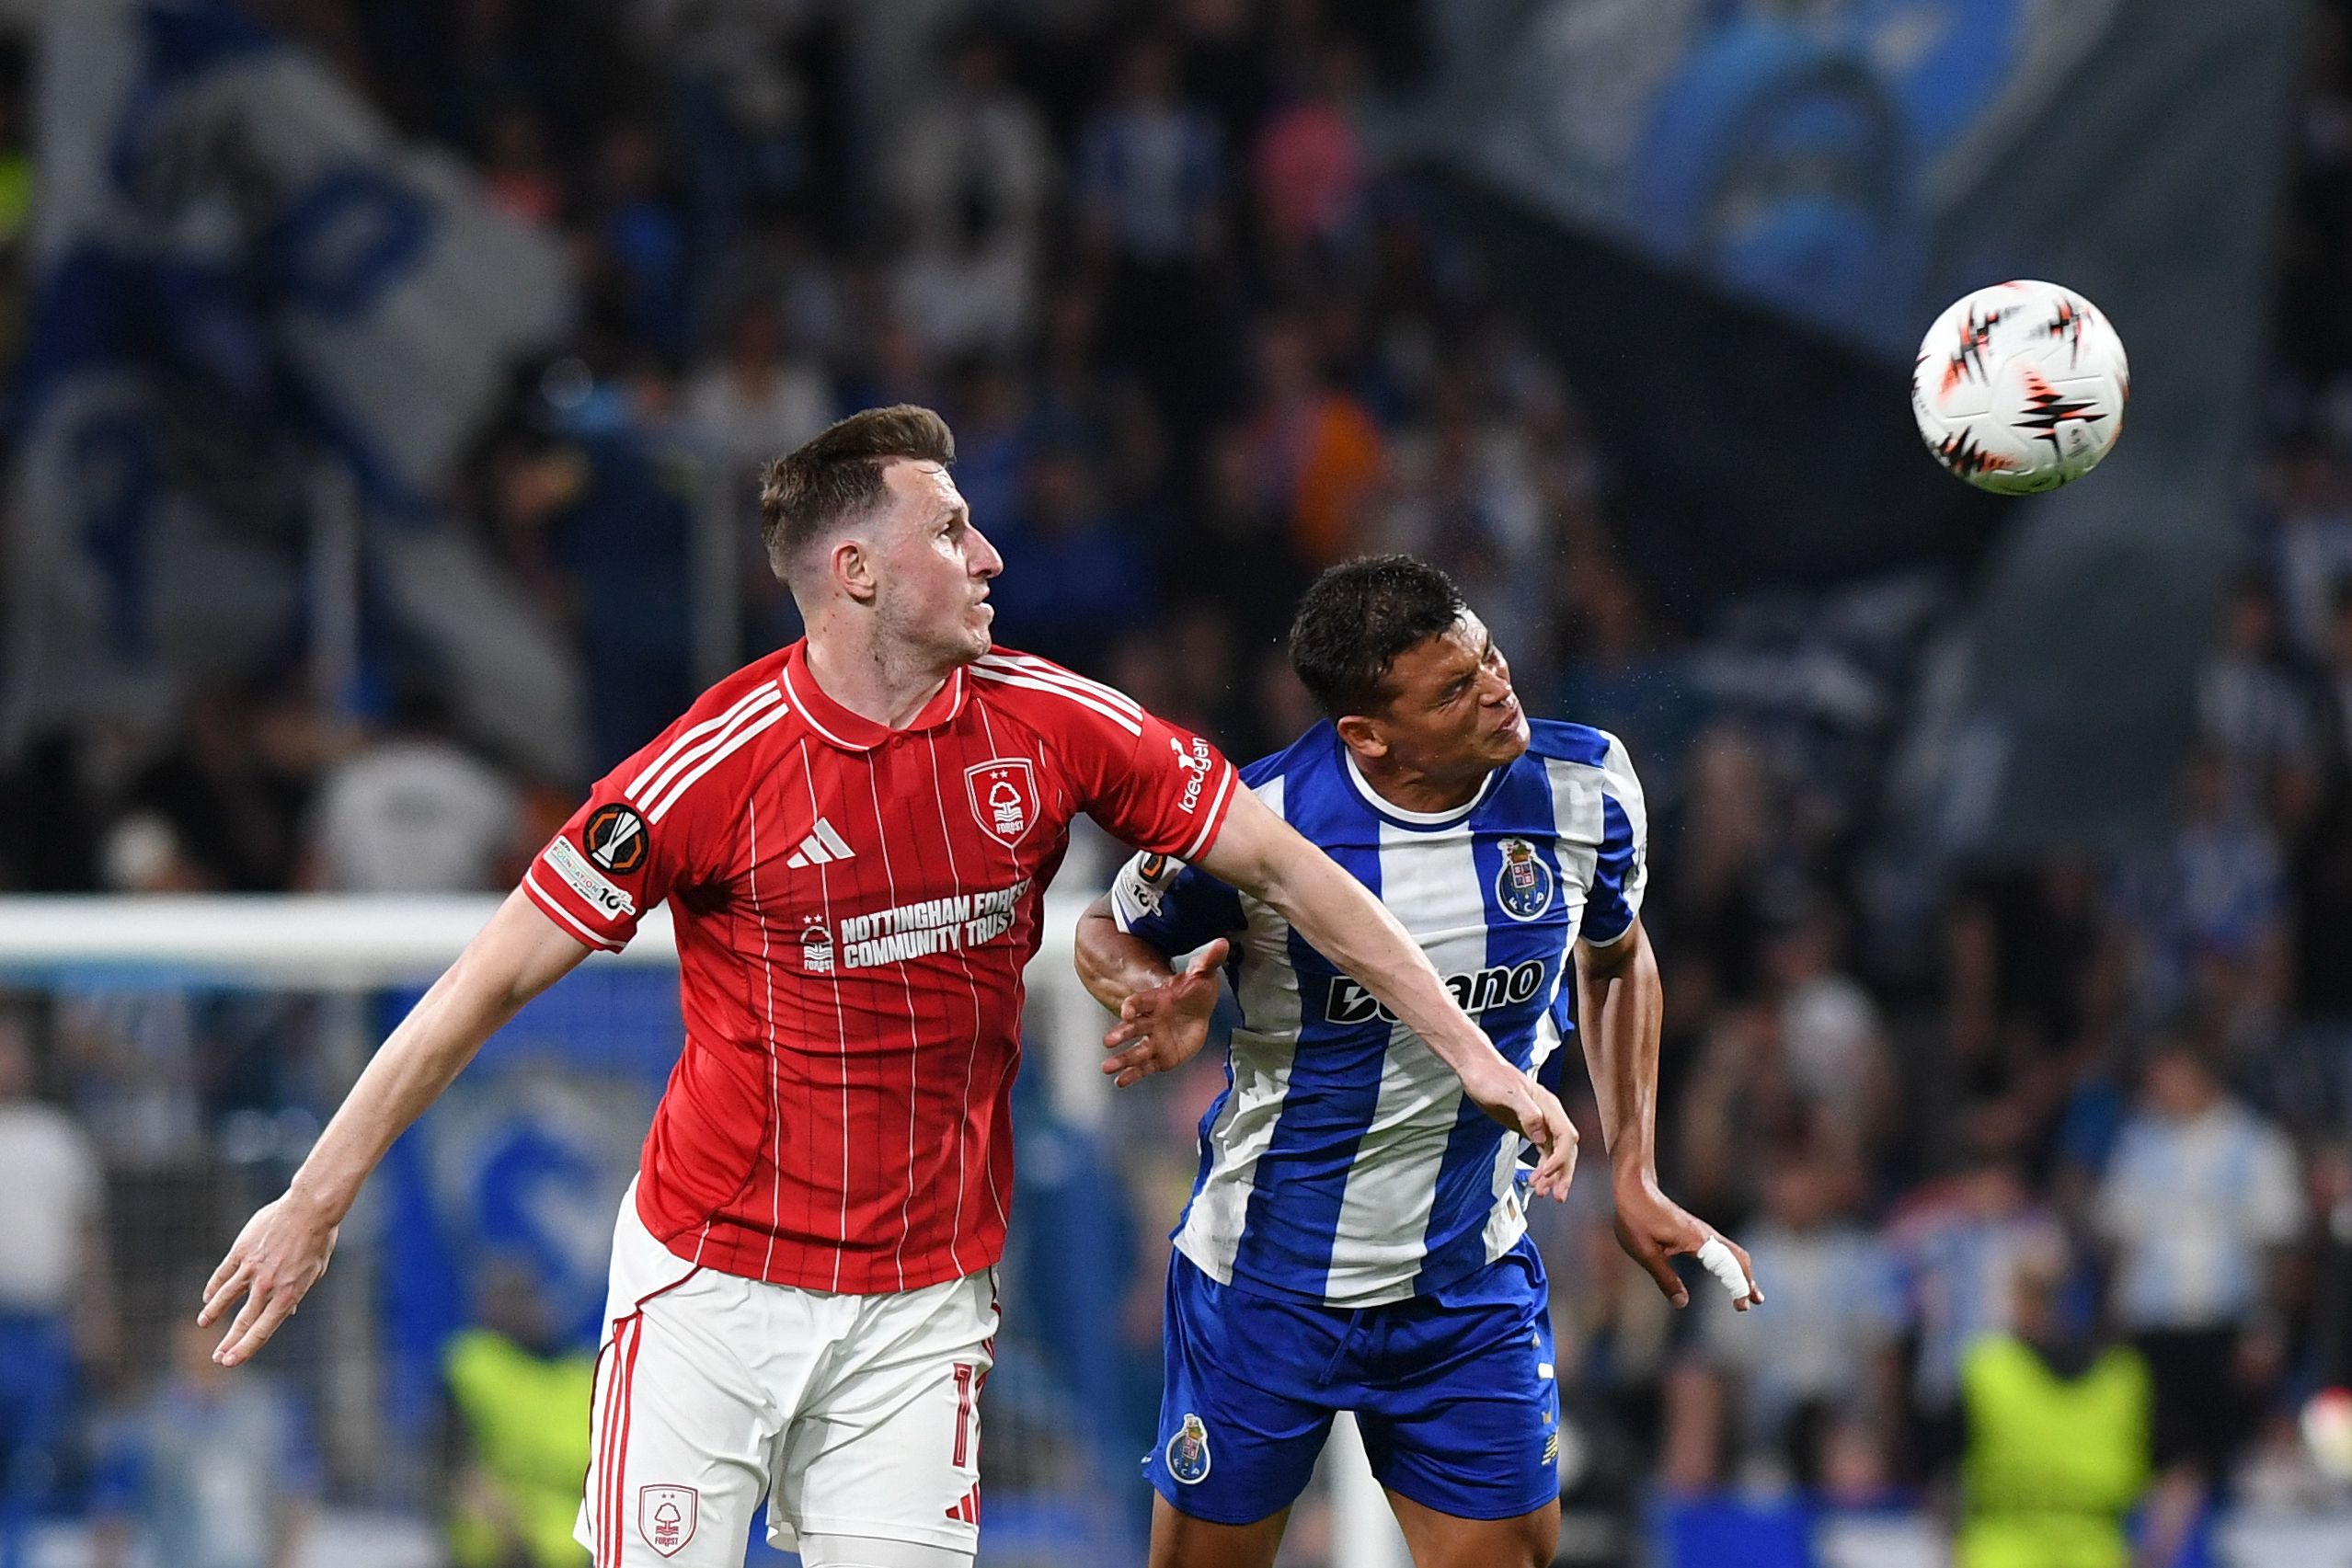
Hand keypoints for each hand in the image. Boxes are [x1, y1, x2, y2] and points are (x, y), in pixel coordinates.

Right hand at [197, 1192, 340, 1365]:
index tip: (230, 1361)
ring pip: (225, 1297)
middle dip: (229, 1342)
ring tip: (204, 1324)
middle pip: (244, 1320)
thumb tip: (288, 1311)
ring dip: (213, 1313)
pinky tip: (208, 1297)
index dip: (246, 1347)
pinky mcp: (241, 1251)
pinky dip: (214, 1287)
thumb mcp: (315, 1270)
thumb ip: (297, 1292)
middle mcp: (267, 1285)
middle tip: (217, 1357)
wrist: (310, 1208)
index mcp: (289, 1293)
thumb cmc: (319, 1239)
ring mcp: (252, 1268)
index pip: (263, 1329)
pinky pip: (223, 1274)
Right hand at [1101, 939, 1227, 1087]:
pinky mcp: (1160, 1056)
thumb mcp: (1202, 974)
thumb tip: (1222, 943)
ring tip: (1107, 1068)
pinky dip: (1133, 1074)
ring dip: (1121, 1059)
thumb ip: (1208, 961)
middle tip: (1108, 1041)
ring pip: (1136, 1050)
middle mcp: (1151, 1021)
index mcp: (1158, 1000)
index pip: (1142, 1001)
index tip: (1126, 1011)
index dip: (1134, 1005)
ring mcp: (1154, 1039)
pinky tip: (1120, 1082)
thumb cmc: (1195, 990)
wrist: (1195, 1009)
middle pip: (1134, 1027)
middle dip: (1121, 1033)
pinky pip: (1145, 1067)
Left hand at [1458, 1055, 1577, 1200]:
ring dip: (1553, 1175)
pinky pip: (1545, 1152)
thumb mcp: (1507, 1093)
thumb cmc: (1490, 1078)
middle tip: (1555, 1196)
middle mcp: (1550, 1115)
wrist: (1477, 1069)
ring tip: (1543, 1193)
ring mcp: (1541, 1122)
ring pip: (1557, 1153)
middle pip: (1567, 1149)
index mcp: (1549, 1106)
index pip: (1567, 1137)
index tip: (1545, 1174)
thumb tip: (1541, 1138)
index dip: (1560, 1159)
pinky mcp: (1530, 1128)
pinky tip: (1537, 1181)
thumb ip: (1527, 1113)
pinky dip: (1543, 1168)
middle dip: (1563, 1173)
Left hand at [1613, 1173, 1760, 1310]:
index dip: (1738, 1287)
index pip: (1728, 1267)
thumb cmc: (1636, 1218)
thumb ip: (1665, 1279)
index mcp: (1697, 1240)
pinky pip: (1723, 1249)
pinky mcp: (1696, 1231)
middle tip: (1756, 1302)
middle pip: (1738, 1258)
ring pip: (1733, 1252)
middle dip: (1748, 1280)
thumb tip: (1682, 1303)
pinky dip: (1732, 1264)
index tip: (1742, 1307)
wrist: (1635, 1188)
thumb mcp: (1646, 1253)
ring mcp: (1703, 1231)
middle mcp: (1706, 1235)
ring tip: (1750, 1293)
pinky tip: (1727, 1273)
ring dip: (1743, 1272)